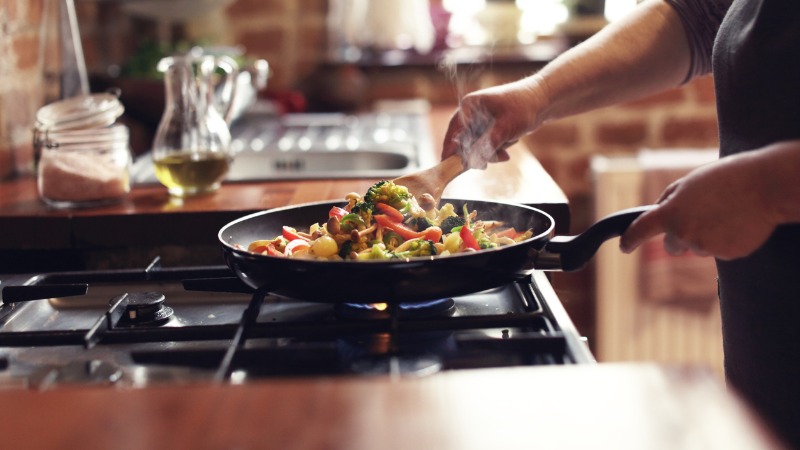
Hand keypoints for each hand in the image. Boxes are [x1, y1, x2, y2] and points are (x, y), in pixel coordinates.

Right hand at [441, 78, 545, 168]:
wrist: (543, 101)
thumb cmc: (523, 108)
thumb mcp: (504, 129)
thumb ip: (486, 146)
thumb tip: (471, 162)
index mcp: (469, 106)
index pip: (453, 133)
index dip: (450, 151)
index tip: (448, 167)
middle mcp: (470, 113)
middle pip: (463, 142)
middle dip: (477, 154)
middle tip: (485, 165)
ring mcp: (479, 121)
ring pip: (475, 146)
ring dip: (490, 153)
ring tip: (505, 153)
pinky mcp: (488, 128)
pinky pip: (485, 145)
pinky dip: (495, 150)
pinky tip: (507, 149)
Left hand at [619, 150, 784, 259]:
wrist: (765, 186)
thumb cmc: (725, 178)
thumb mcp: (688, 182)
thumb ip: (669, 200)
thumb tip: (658, 214)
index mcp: (671, 213)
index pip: (640, 230)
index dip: (629, 240)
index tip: (624, 247)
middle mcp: (685, 234)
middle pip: (672, 246)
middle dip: (680, 235)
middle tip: (700, 216)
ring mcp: (707, 247)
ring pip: (697, 247)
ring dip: (705, 235)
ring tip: (724, 212)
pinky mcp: (727, 254)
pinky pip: (718, 250)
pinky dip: (724, 239)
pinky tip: (736, 222)